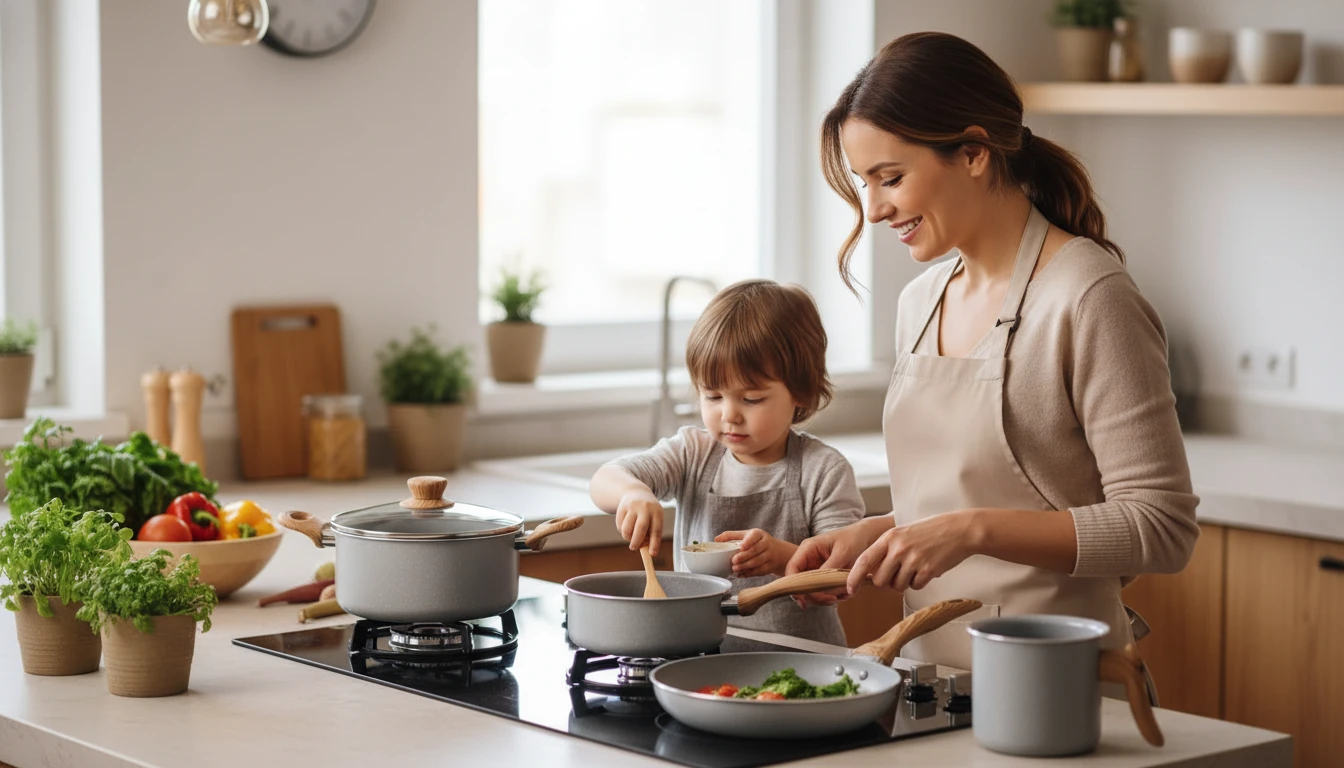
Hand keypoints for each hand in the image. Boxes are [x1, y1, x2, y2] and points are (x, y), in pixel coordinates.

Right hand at [615, 491, 663, 556]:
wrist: (636, 493)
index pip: (656, 530)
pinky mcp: (621, 508)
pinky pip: (619, 525)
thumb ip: (652, 534)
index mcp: (657, 512)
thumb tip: (648, 552)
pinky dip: (622, 531)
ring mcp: (632, 507)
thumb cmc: (649, 512)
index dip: (654, 544)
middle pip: (640, 528)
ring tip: (630, 537)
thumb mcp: (655, 518)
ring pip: (627, 528)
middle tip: (634, 548)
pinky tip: (626, 528)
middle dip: (637, 542)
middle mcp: (645, 508)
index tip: (652, 554)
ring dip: (627, 537)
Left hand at [715, 529, 795, 577]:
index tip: (741, 547)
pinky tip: (741, 574)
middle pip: (755, 551)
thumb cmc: (757, 542)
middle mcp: (766, 543)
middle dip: (743, 557)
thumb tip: (716, 539)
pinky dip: (749, 573)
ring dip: (745, 566)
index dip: (748, 542)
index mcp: (759, 534)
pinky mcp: (770, 566)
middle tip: (733, 561)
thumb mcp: (747, 535)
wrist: (779, 552)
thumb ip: (731, 536)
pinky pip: (760, 571)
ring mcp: (770, 555)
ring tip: (735, 569)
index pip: (754, 537)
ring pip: (757, 562)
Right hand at [784, 516, 891, 606]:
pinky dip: (832, 596)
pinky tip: (845, 594)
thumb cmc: (853, 539)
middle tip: (832, 599)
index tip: (805, 600)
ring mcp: (815, 569)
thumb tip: (819, 587)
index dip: (794, 586)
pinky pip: (823, 591)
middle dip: (814, 596)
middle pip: (800, 584)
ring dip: (825, 598)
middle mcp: (808, 560)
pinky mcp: (824, 577)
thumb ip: (829, 568)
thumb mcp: (842, 552)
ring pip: (811, 590)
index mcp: (808, 549)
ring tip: (842, 596)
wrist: (865, 538)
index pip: (792, 570)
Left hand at [850, 510, 976, 594]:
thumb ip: (886, 549)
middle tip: (897, 575)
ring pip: (897, 586)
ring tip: (915, 568)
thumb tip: (871, 572)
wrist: (959, 529)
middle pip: (879, 580)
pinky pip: (915, 587)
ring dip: (904, 583)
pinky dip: (920, 583)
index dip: (854, 577)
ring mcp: (913, 559)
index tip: (849, 589)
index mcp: (889, 537)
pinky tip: (927, 569)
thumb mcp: (903, 533)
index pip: (864, 560)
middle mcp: (898, 548)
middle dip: (885, 583)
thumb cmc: (930, 531)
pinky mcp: (927, 570)